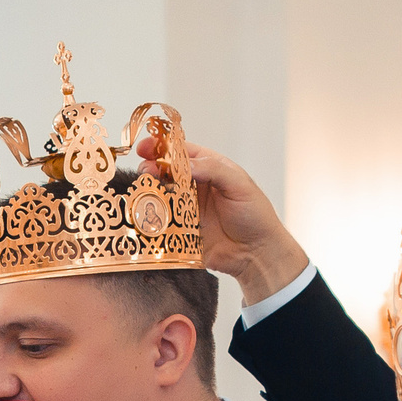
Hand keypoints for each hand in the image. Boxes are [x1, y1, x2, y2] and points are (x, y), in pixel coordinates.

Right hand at [137, 133, 308, 307]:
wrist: (257, 254)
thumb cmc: (255, 215)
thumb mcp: (240, 184)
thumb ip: (214, 169)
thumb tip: (187, 164)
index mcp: (209, 168)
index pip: (182, 151)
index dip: (163, 146)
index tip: (147, 146)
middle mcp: (195, 186)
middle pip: (166, 172)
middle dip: (152, 168)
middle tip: (144, 170)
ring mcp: (186, 208)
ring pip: (162, 195)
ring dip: (150, 191)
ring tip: (143, 189)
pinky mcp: (182, 230)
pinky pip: (163, 222)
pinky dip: (153, 217)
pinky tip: (147, 213)